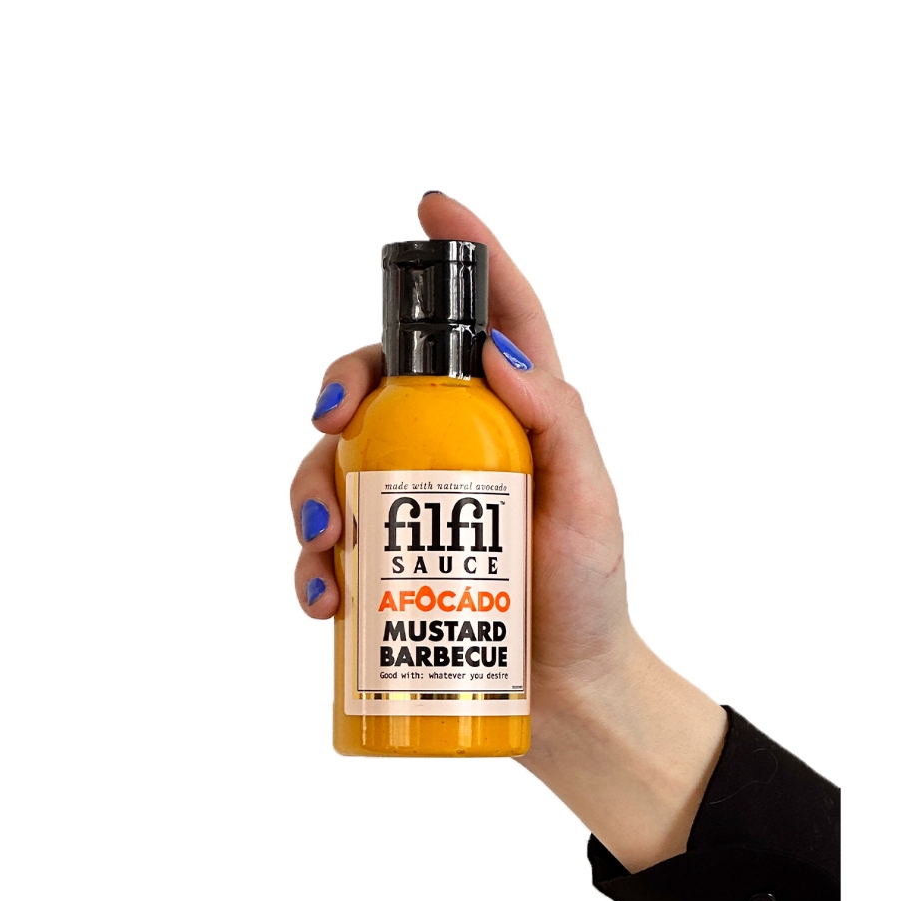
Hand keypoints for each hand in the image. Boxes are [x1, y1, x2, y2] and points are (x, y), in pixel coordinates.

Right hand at [290, 193, 726, 872]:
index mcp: (515, 418)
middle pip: (382, 384)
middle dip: (340, 385)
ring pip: (336, 462)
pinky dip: (311, 562)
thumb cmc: (588, 597)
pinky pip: (328, 544)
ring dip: (309, 487)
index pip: (494, 318)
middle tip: (327, 419)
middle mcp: (456, 449)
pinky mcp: (386, 565)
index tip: (431, 204)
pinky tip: (322, 596)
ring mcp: (413, 506)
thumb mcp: (590, 505)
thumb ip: (560, 422)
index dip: (467, 254)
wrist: (566, 696)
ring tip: (323, 539)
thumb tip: (500, 351)